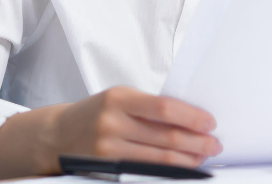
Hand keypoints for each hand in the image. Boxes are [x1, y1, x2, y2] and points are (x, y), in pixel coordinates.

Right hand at [41, 86, 220, 169]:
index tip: (209, 123)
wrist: (57, 135)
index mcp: (118, 98)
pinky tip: (182, 168)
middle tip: (214, 144)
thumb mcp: (118, 99)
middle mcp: (112, 123)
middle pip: (166, 137)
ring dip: (188, 160)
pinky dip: (169, 171)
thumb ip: (148, 107)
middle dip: (197, 142)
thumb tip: (191, 120)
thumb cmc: (95, 114)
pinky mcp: (107, 169)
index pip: (164, 108)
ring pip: (160, 160)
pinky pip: (146, 172)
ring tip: (203, 157)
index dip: (192, 118)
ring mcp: (108, 149)